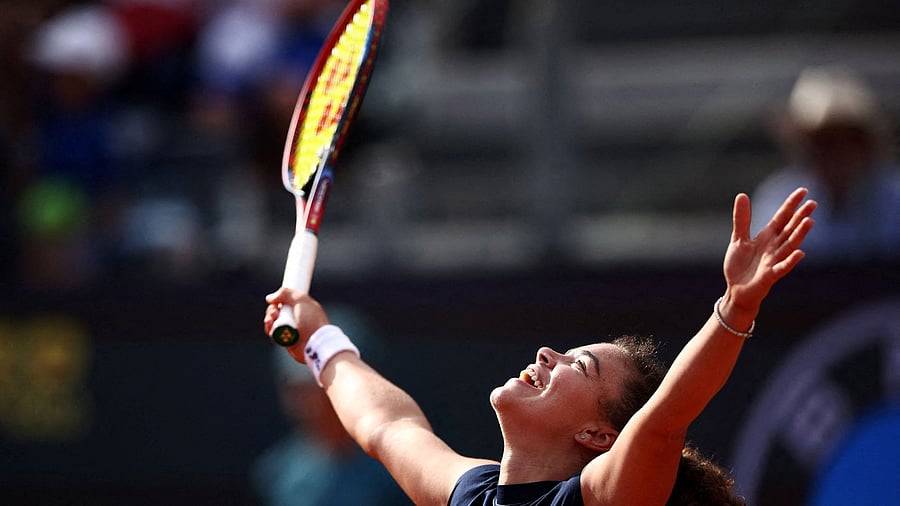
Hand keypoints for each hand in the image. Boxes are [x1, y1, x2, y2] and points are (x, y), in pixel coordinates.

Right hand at [264, 288, 330, 361]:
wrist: (316, 343)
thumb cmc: (312, 321)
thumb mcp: (301, 300)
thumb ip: (285, 293)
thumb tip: (270, 298)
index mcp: (303, 307)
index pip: (287, 301)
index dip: (278, 300)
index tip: (275, 301)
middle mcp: (297, 318)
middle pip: (277, 310)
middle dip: (272, 310)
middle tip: (274, 312)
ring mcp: (291, 329)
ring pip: (273, 321)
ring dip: (269, 318)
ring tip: (271, 320)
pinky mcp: (286, 340)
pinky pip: (273, 333)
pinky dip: (269, 329)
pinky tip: (270, 326)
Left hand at [723, 187, 815, 315]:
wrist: (736, 290)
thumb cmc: (740, 266)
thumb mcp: (739, 239)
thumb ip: (742, 219)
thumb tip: (742, 195)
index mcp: (767, 236)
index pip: (782, 217)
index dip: (791, 205)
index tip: (803, 191)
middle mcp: (774, 247)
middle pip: (790, 229)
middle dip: (800, 217)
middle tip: (813, 203)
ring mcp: (774, 261)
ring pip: (790, 245)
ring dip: (799, 234)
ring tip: (810, 221)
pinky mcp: (770, 275)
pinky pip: (782, 267)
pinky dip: (791, 261)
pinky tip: (800, 253)